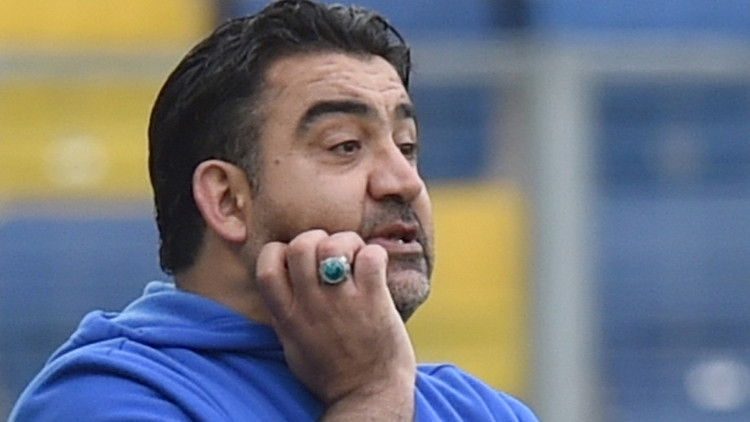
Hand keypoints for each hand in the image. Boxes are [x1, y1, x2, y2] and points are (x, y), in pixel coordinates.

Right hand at [256, 230, 415, 418]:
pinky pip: (370, 258)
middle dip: (317, 239)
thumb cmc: (331, 374)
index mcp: (288, 316)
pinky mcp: (373, 302)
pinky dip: (374, 254)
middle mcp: (311, 306)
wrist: (367, 398)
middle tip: (333, 253)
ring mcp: (342, 302)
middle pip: (301, 246)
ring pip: (335, 246)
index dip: (281, 250)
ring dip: (348, 243)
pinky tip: (375, 267)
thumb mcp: (293, 345)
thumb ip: (286, 314)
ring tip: (357, 257)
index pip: (267, 264)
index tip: (297, 260)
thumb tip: (282, 284)